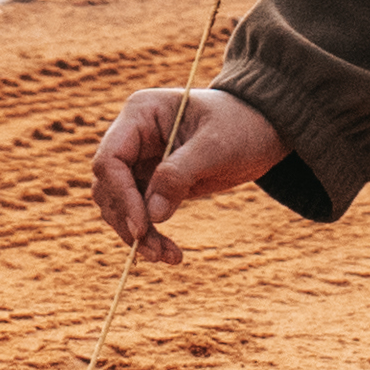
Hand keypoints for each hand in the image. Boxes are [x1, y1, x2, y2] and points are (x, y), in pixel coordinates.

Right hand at [89, 86, 285, 261]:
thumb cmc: (241, 126)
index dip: (122, 195)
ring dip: (137, 235)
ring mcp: (139, 160)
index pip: (111, 158)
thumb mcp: (216, 146)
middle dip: (128, 221)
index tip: (141, 227)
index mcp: (141, 113)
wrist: (261, 130)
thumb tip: (152, 215)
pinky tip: (171, 253)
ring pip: (118, 205)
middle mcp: (132, 136)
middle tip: (155, 252)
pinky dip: (149, 235)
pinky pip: (138, 213)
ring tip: (166, 256)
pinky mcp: (150, 182)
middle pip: (109, 186)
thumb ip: (180, 174)